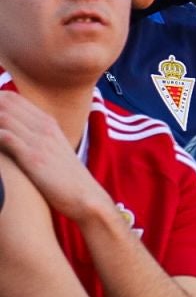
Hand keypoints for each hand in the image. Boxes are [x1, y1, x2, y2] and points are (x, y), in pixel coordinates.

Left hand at [0, 93, 113, 223]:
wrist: (86, 197)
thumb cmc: (65, 179)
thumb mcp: (53, 151)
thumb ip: (34, 139)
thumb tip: (11, 137)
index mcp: (48, 123)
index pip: (13, 99)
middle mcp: (44, 127)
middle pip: (5, 103)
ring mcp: (39, 141)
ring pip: (2, 116)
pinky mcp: (34, 157)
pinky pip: (4, 137)